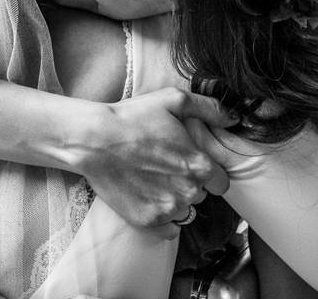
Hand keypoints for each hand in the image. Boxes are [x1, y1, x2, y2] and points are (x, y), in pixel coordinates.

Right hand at [76, 88, 233, 238]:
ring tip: (149, 180)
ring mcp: (167, 208)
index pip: (220, 181)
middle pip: (200, 195)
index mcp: (199, 165)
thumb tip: (237, 117)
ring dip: (172, 199)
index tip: (185, 162)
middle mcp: (188, 191)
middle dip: (186, 183)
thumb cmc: (131, 118)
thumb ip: (210, 108)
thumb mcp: (172, 100)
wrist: (91, 139)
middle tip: (161, 166)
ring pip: (183, 211)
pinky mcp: (147, 220)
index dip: (205, 171)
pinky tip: (145, 197)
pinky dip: (161, 217)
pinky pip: (168, 229)